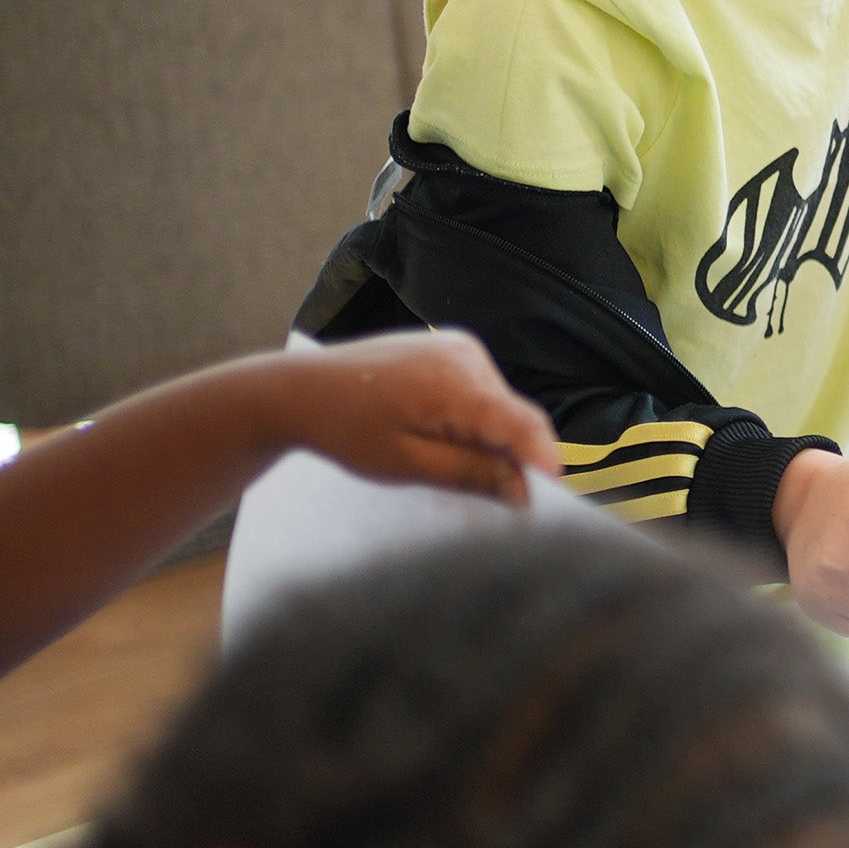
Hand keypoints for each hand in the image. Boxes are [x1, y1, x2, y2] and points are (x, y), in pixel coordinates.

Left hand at [263, 332, 556, 504]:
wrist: (300, 389)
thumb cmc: (346, 429)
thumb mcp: (407, 463)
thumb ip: (470, 473)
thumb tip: (525, 491)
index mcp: (457, 382)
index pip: (524, 424)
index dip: (544, 463)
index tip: (549, 501)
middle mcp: (467, 354)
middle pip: (512, 416)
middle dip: (505, 454)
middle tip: (474, 487)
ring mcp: (458, 345)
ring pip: (497, 405)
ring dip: (485, 436)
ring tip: (437, 453)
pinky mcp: (449, 346)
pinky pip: (479, 389)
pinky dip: (470, 417)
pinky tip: (432, 430)